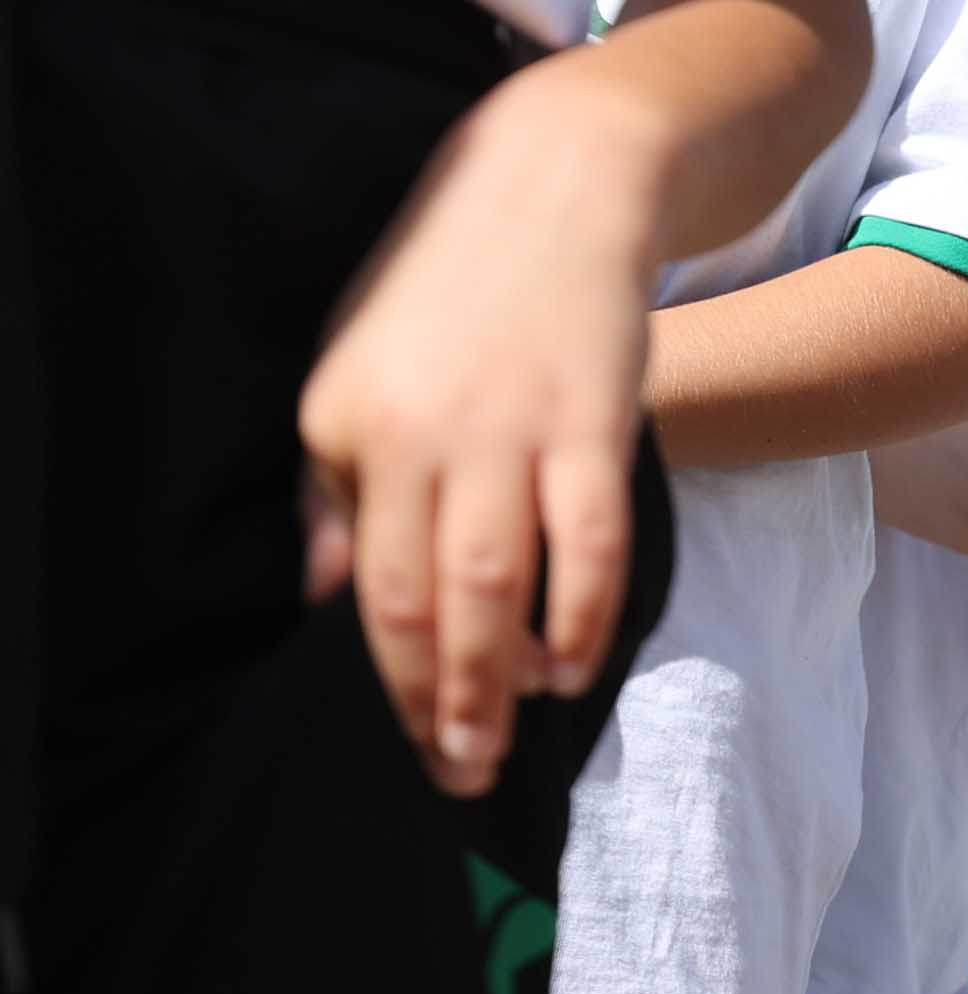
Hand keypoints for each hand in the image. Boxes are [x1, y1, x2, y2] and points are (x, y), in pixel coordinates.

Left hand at [298, 94, 666, 795]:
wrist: (551, 188)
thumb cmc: (448, 290)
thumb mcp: (356, 374)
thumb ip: (334, 484)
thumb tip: (320, 591)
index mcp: (349, 425)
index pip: (368, 581)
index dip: (392, 677)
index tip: (414, 743)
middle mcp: (420, 434)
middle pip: (428, 597)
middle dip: (442, 701)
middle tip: (458, 776)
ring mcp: (511, 430)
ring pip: (499, 583)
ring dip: (502, 678)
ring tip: (507, 740)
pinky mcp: (593, 424)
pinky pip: (588, 542)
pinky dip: (582, 616)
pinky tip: (571, 665)